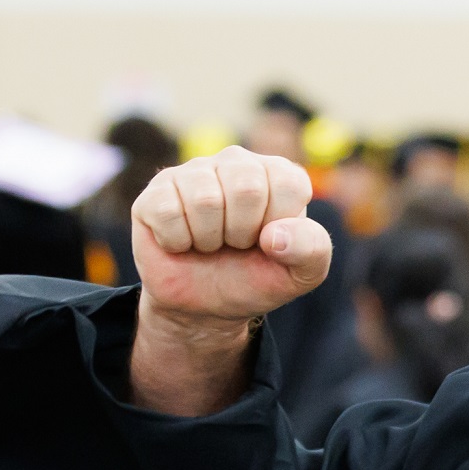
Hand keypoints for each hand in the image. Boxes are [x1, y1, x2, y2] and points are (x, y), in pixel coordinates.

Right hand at [130, 147, 332, 413]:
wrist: (205, 306)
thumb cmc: (255, 278)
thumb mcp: (301, 274)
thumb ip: (312, 249)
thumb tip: (275, 235)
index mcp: (279, 174)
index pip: (288, 185)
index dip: (278, 227)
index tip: (269, 242)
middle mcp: (236, 163)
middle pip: (245, 187)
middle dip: (242, 233)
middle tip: (235, 244)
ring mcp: (193, 173)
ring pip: (204, 199)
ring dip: (208, 239)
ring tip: (210, 243)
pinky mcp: (157, 191)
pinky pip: (167, 210)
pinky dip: (177, 241)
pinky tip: (182, 242)